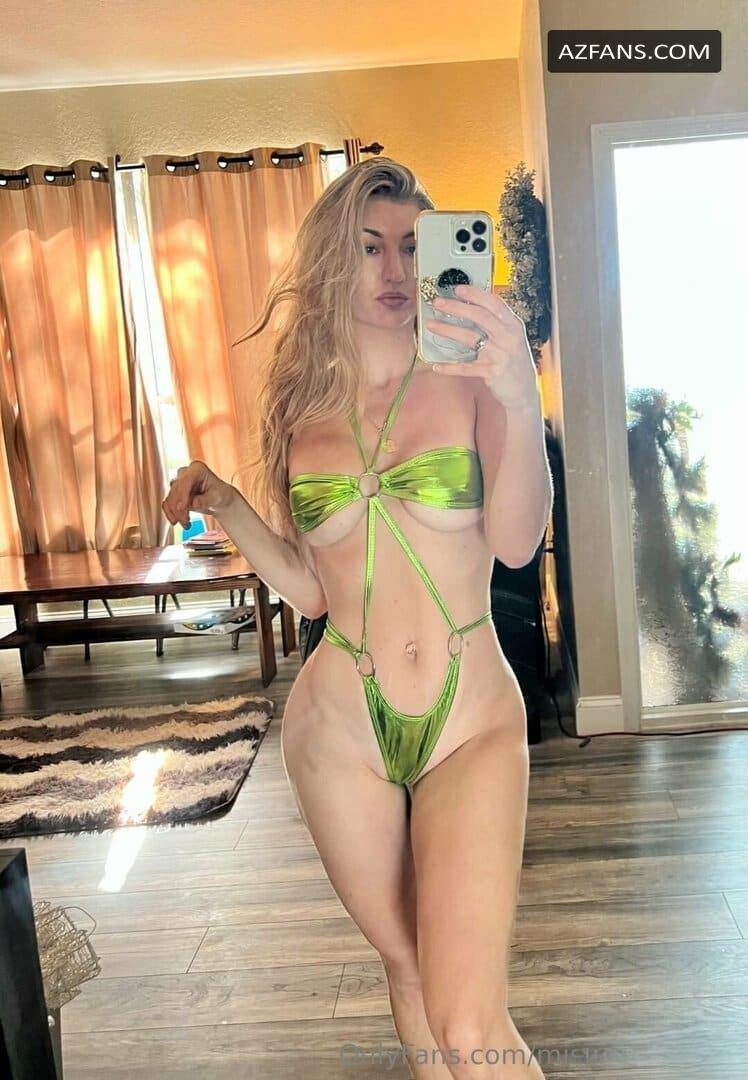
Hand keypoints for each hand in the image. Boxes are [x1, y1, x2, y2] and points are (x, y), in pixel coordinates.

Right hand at [161, 460, 234, 528]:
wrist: (219, 500)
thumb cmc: (220, 495)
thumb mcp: (216, 497)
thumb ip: (204, 500)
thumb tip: (193, 503)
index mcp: (197, 468)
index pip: (186, 480)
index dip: (183, 494)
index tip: (182, 508)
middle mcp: (185, 473)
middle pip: (176, 490)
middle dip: (179, 509)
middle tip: (186, 523)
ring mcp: (179, 483)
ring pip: (171, 498)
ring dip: (176, 513)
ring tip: (186, 525)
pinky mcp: (175, 493)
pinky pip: (167, 503)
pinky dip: (170, 513)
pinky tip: (176, 521)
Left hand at [424, 283, 537, 407]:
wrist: (524, 390)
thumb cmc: (514, 360)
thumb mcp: (511, 337)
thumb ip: (496, 323)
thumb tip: (470, 307)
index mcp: (513, 324)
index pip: (494, 303)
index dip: (475, 294)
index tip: (457, 288)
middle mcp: (508, 337)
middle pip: (480, 316)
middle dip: (456, 307)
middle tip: (437, 303)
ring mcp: (499, 354)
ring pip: (469, 338)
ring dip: (448, 330)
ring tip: (431, 325)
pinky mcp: (491, 372)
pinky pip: (465, 368)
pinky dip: (449, 367)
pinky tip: (436, 366)